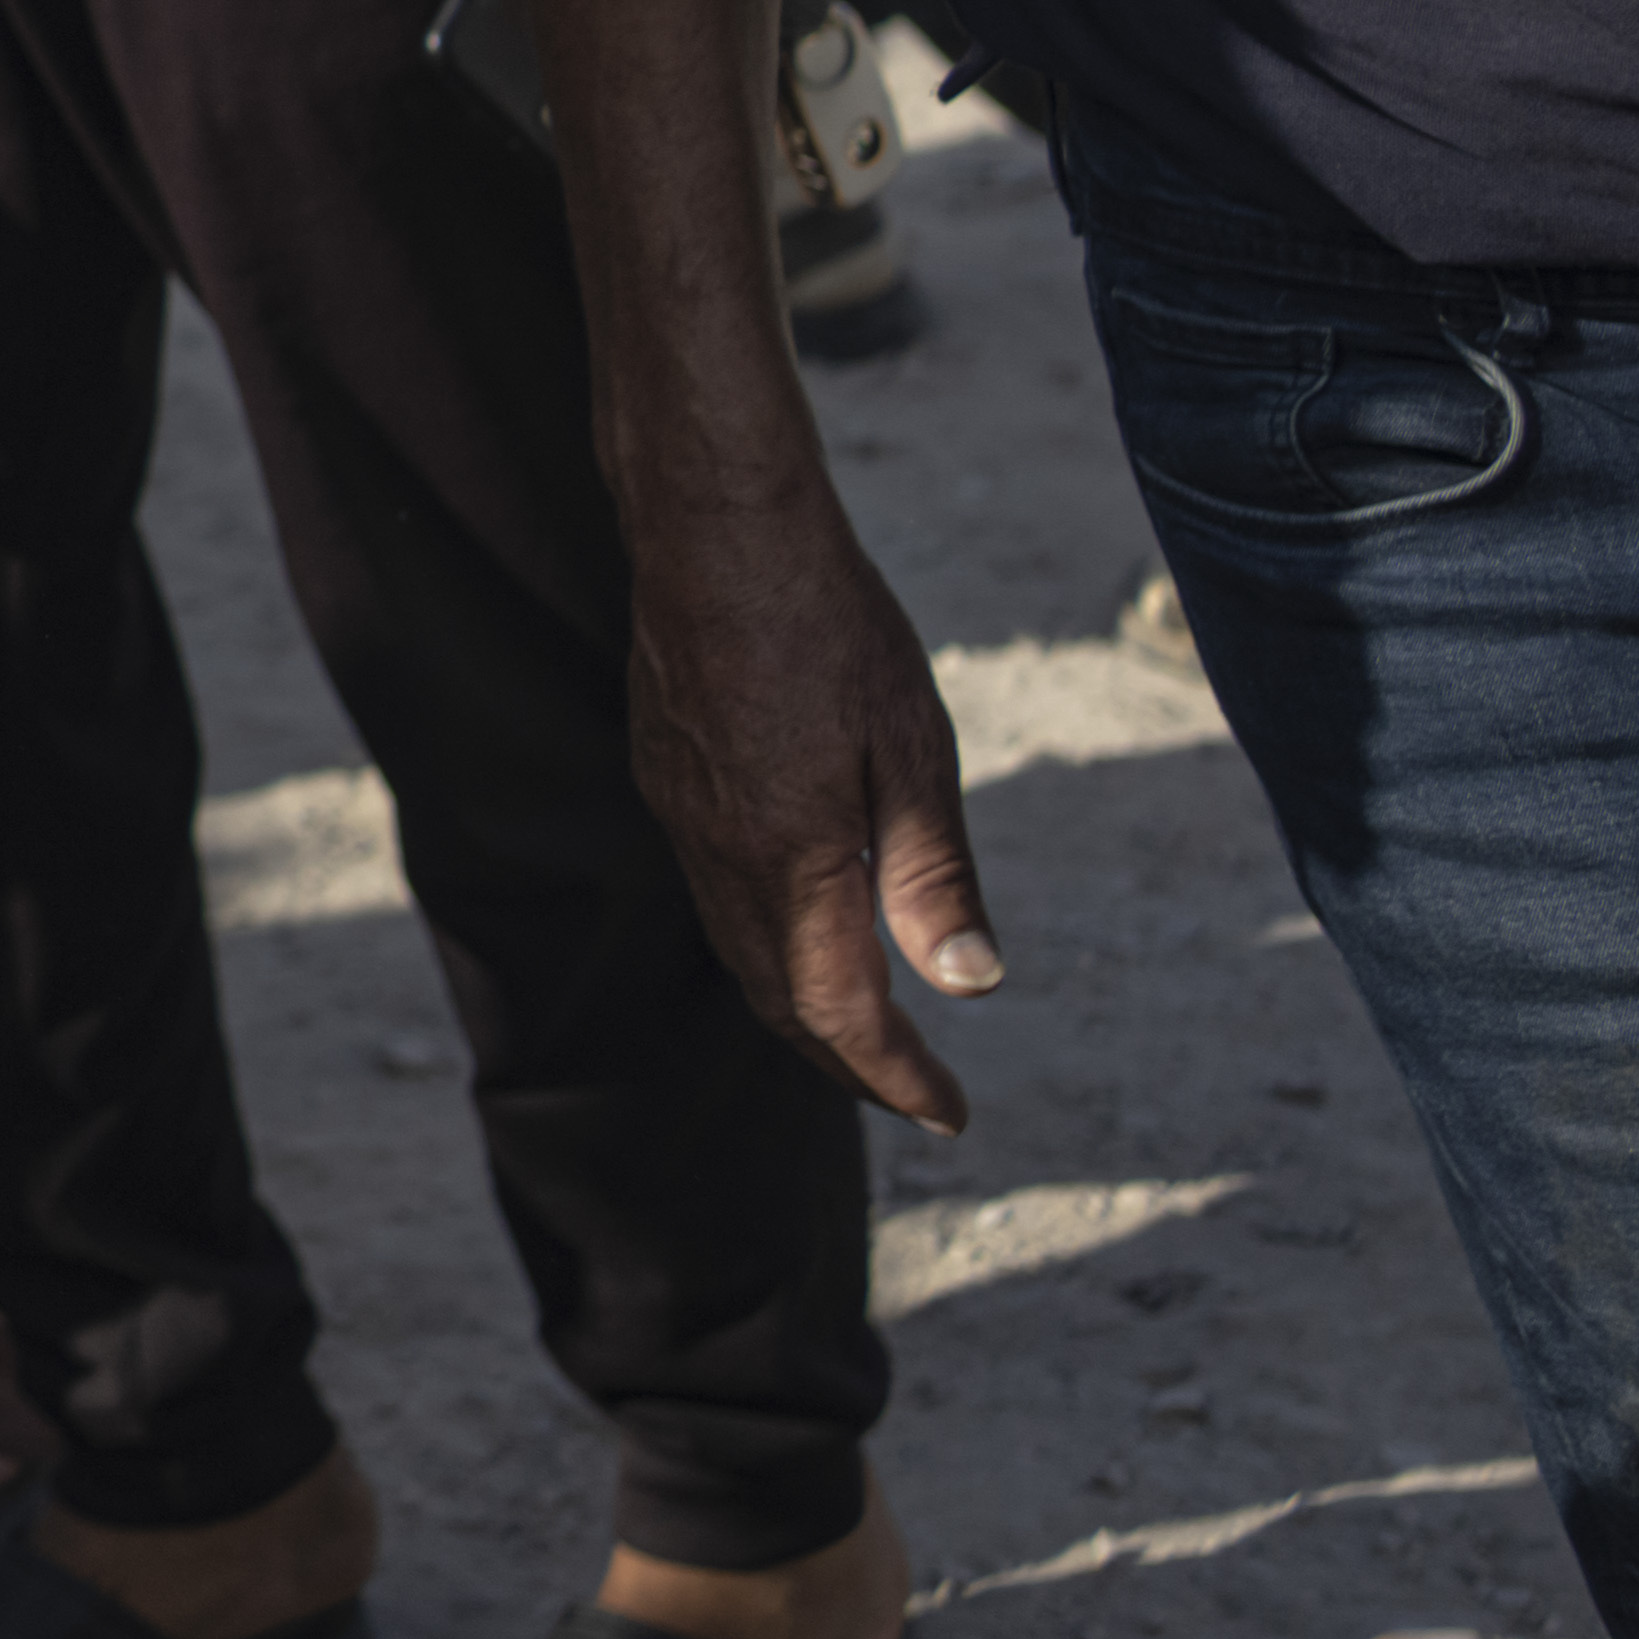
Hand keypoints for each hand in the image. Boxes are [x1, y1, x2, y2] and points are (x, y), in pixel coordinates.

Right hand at [621, 473, 997, 1125]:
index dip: (897, 1074)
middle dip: (848, 1060)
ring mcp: (682, 813)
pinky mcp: (668, 773)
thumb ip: (933, 876)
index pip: (840, 1011)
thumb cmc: (829, 624)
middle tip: (914, 1089)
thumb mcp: (913, 749)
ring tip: (870, 1024)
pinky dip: (768, 941)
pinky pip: (716, 892)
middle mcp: (720, 853)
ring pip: (740, 948)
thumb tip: (970, 987)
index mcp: (789, 857)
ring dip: (805, 1004)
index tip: (950, 1113)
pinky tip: (808, 916)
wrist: (716, 525)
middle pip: (778, 1000)